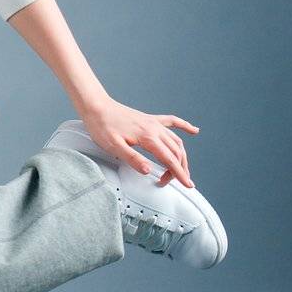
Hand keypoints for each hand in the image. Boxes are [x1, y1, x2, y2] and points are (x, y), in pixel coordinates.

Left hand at [77, 97, 197, 188]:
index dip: (179, 174)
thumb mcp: (114, 147)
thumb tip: (148, 171)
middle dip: (178, 169)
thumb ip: (132, 158)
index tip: (188, 184)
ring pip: (176, 141)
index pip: (169, 159)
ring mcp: (154, 123)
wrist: (97, 107)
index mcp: (148, 137)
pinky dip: (185, 127)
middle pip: (175, 152)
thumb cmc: (102, 127)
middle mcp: (155, 129)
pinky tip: (194, 130)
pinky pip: (172, 122)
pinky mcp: (150, 119)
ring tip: (179, 169)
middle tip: (170, 182)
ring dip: (181, 156)